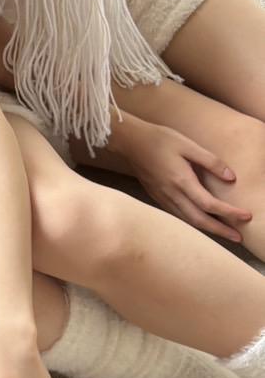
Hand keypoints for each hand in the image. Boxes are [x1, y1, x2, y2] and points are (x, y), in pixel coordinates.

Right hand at [124, 121, 248, 242]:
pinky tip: (202, 222)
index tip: (246, 216)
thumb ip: (211, 162)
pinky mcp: (158, 198)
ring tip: (224, 233)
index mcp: (182, 181)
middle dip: (220, 231)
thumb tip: (231, 178)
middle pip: (199, 220)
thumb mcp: (188, 145)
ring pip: (188, 221)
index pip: (209, 204)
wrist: (131, 142)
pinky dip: (193, 223)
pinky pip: (178, 216)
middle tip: (238, 238)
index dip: (229, 212)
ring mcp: (163, 198)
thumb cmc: (160, 140)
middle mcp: (172, 194)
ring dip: (208, 230)